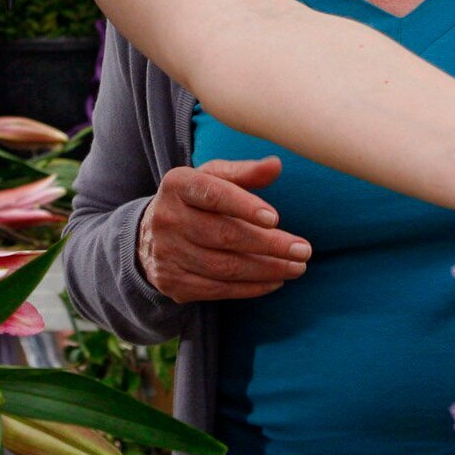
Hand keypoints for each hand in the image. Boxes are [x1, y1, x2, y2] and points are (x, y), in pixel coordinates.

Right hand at [136, 157, 312, 303]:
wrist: (151, 234)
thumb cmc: (195, 200)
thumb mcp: (213, 178)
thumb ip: (245, 173)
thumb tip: (276, 165)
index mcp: (177, 185)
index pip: (213, 194)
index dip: (245, 206)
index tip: (276, 218)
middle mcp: (166, 218)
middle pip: (224, 235)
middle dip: (269, 245)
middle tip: (303, 250)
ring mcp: (166, 253)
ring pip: (224, 267)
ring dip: (267, 269)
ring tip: (296, 267)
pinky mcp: (172, 282)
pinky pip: (217, 289)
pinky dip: (250, 288)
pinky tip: (274, 281)